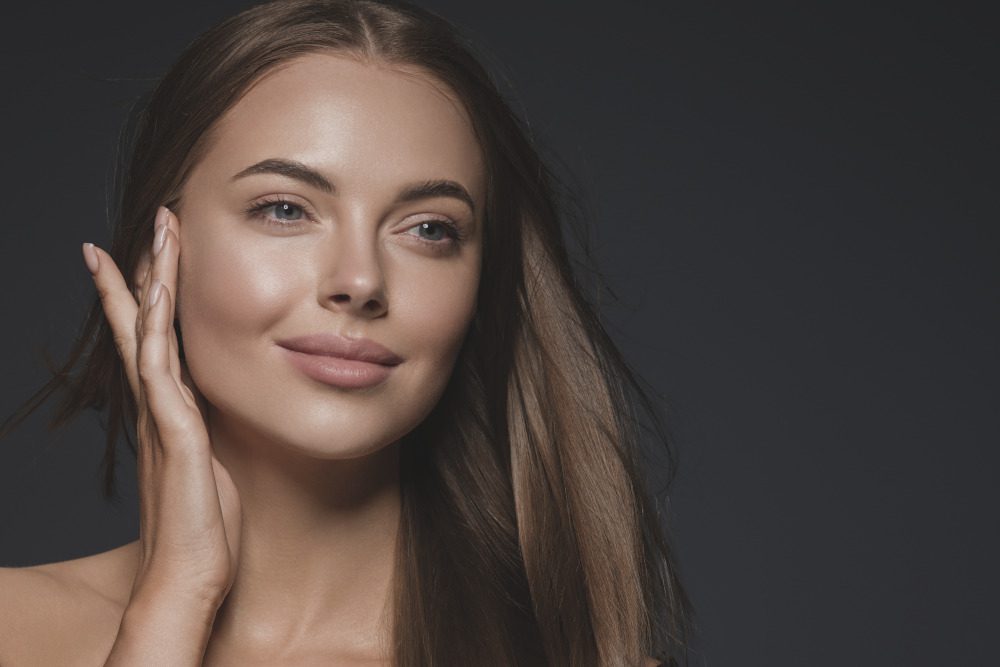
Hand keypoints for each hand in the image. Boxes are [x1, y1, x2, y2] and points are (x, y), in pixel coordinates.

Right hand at [83, 205, 241, 606]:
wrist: (190, 574)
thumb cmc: (207, 526)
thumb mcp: (215, 463)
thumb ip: (211, 432)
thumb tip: (221, 411)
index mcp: (170, 410)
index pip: (156, 339)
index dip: (151, 297)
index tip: (149, 255)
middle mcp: (158, 405)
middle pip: (146, 323)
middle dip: (146, 270)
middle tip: (149, 222)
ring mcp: (162, 416)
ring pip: (150, 332)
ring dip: (152, 280)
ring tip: (154, 233)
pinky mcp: (175, 432)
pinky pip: (160, 368)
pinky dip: (156, 325)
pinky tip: (159, 290)